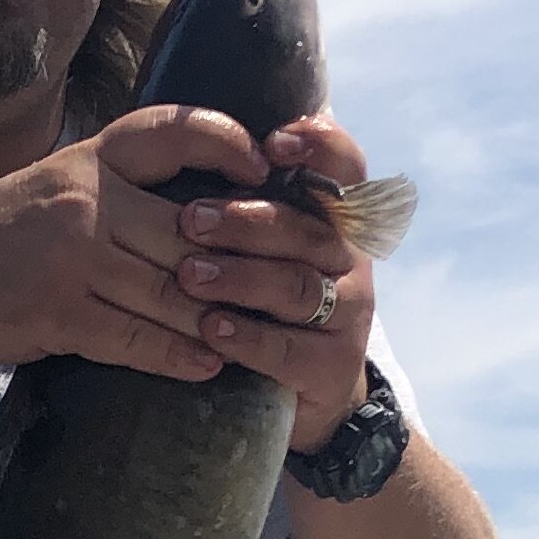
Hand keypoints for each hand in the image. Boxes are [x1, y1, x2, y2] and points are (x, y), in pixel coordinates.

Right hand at [0, 107, 345, 386]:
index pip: (168, 132)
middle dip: (240, 257)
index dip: (223, 141)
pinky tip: (208, 363)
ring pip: (169, 290)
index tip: (262, 165)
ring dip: (218, 316)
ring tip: (256, 330)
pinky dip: (177, 354)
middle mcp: (85, 202)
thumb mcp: (57, 181)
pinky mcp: (61, 314)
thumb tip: (200, 196)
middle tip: (286, 276)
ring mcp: (73, 260)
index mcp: (89, 160)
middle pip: (187, 230)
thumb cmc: (3, 233)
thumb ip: (119, 182)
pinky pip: (134, 338)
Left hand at [188, 115, 379, 451]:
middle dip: (247, 221)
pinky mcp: (332, 365)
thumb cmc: (270, 305)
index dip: (319, 149)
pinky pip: (288, 347)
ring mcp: (348, 314)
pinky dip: (247, 336)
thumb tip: (194, 141)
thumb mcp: (269, 248)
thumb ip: (251, 200)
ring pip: (296, 287)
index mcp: (336, 220)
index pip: (346, 168)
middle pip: (307, 229)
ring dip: (240, 278)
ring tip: (190, 277)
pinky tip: (211, 329)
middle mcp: (349, 261)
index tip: (273, 144)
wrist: (307, 397)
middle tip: (191, 220)